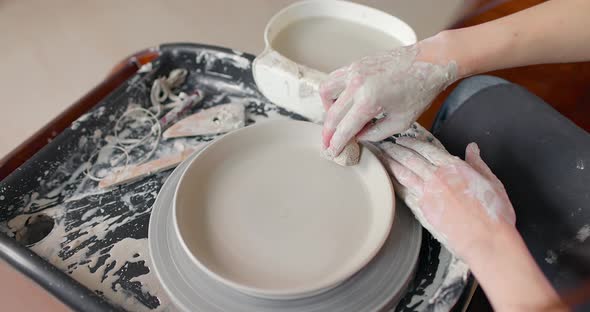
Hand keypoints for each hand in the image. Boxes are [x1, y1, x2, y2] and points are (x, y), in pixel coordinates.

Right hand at [319, 44, 457, 157]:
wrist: (430, 62)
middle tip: (328, 142)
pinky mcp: (356, 63)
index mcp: (369, 101)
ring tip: (336, 119)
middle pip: (332, 114)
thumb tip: (358, 136)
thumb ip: (376, 133)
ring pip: (325, 91)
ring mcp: (355, 70)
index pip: (345, 128)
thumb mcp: (401, 121)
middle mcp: (357, 84)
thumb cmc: (420, 90)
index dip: (336, 143)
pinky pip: (335, 78)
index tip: (333, 152)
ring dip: (327, 108)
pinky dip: (334, 91)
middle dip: (328, 132)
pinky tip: (344, 101)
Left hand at [378, 137, 515, 257]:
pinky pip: (402, 193)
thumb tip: (472, 148)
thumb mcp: (492, 182)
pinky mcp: (421, 211)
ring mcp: (426, 194)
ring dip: (389, 163)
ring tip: (379, 157)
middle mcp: (436, 178)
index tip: (401, 139)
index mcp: (453, 167)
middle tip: (382, 144)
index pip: (425, 149)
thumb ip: (478, 163)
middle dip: (394, 149)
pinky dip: (392, 183)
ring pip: (402, 173)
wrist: (487, 241)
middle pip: (409, 158)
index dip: (410, 142)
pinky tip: (385, 179)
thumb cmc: (494, 215)